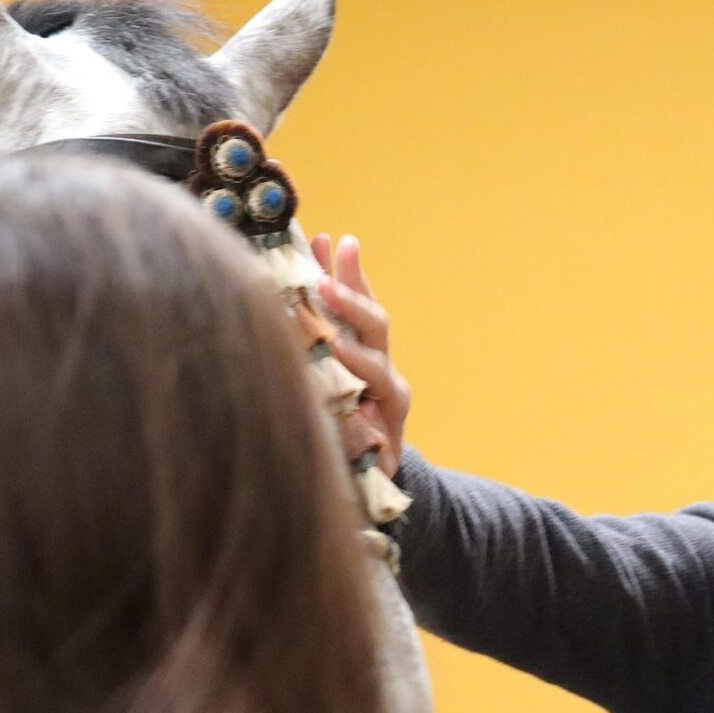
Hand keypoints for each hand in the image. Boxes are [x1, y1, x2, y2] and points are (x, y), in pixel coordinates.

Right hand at [312, 234, 410, 477]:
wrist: (377, 466)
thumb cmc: (364, 471)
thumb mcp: (366, 468)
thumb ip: (359, 449)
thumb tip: (351, 431)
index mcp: (391, 400)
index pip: (377, 373)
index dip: (358, 360)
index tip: (335, 348)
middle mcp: (385, 372)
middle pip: (375, 329)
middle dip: (351, 305)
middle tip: (326, 283)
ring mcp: (373, 354)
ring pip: (363, 308)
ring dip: (346, 275)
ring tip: (331, 241)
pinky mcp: (357, 343)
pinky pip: (348, 305)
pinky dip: (336, 276)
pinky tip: (322, 244)